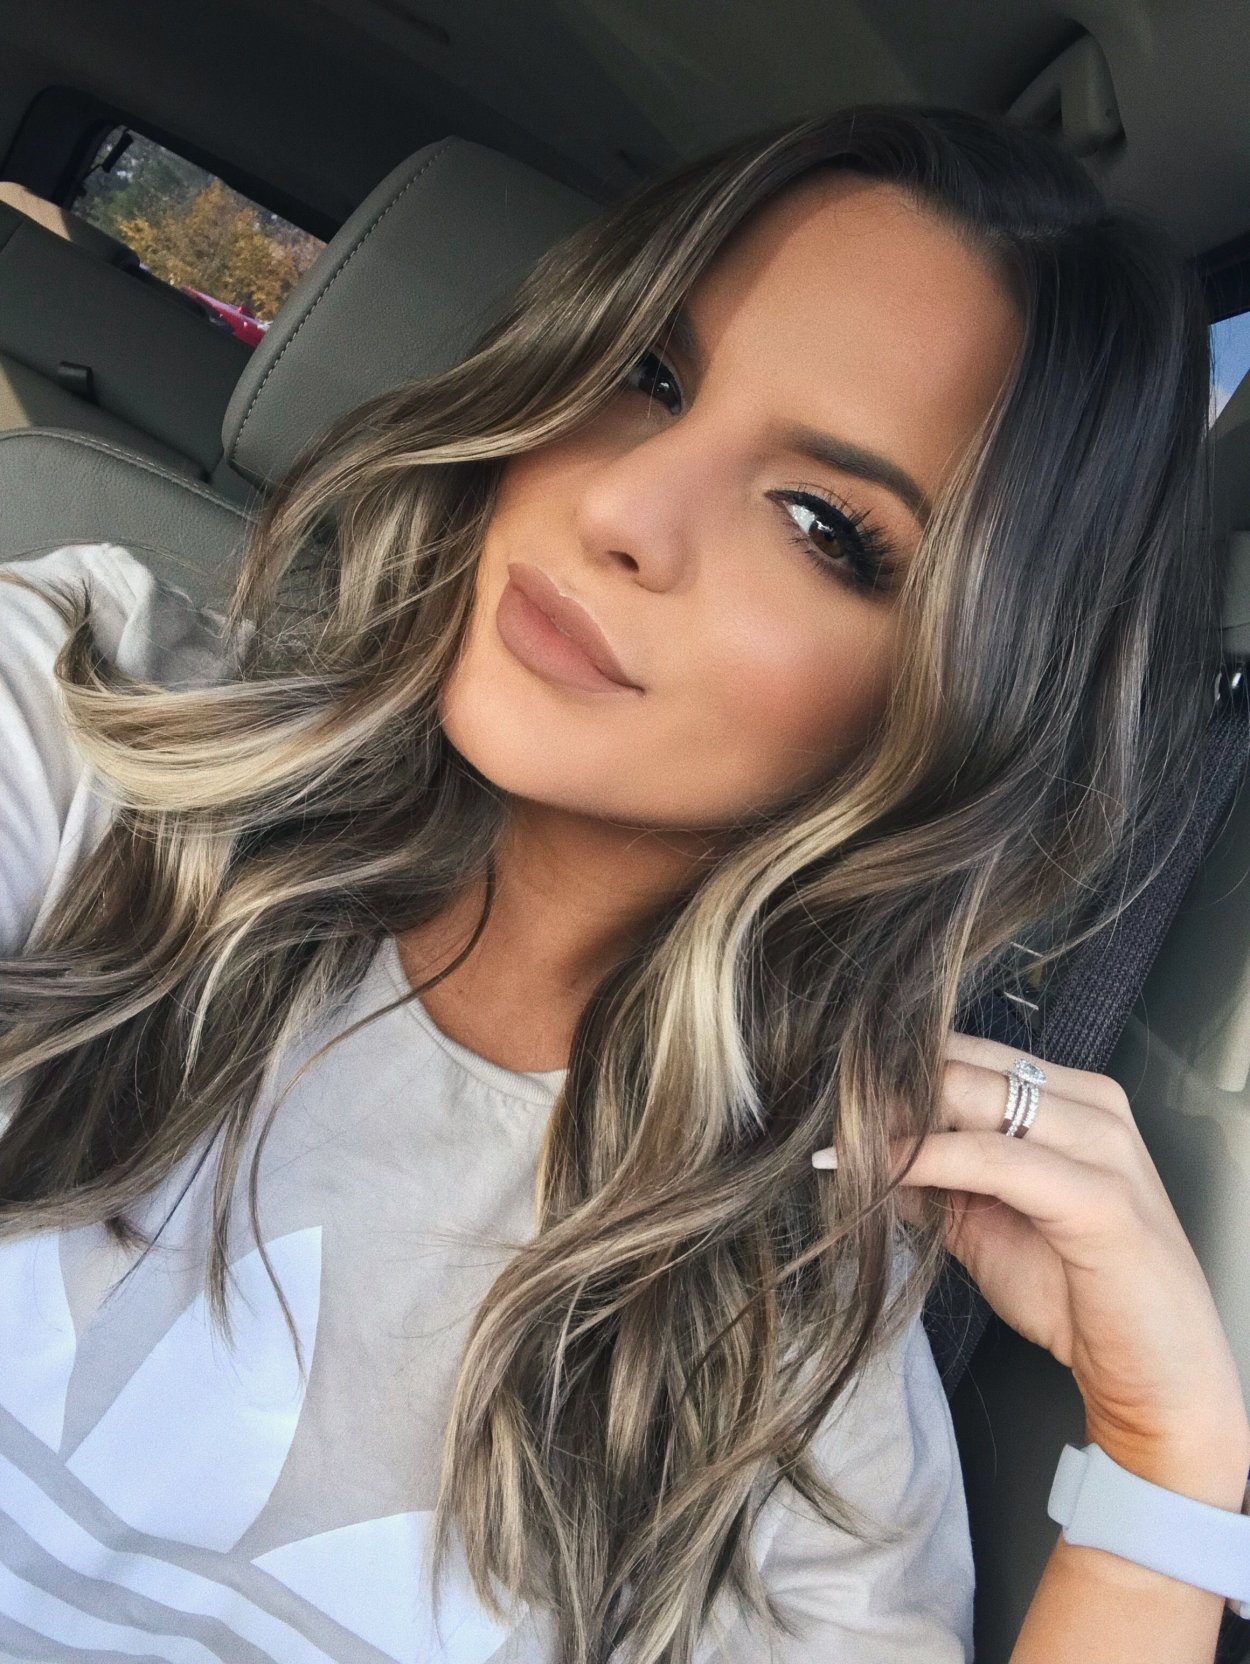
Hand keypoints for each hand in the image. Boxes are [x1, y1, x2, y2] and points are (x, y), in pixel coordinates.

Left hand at [813, 1031, 1249, 1495]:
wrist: (1157, 1385)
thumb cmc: (1078, 1300)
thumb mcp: (985, 1226)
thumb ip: (934, 1180)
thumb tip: (861, 1150)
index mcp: (1072, 1098)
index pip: (965, 1051)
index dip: (893, 1071)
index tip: (828, 1099)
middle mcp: (1092, 1104)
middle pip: (960, 1061)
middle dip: (883, 1088)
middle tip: (818, 1116)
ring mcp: (1103, 1145)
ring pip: (971, 1093)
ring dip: (894, 1119)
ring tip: (836, 1144)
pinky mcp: (1101, 1197)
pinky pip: (992, 1158)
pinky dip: (925, 1161)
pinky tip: (878, 1175)